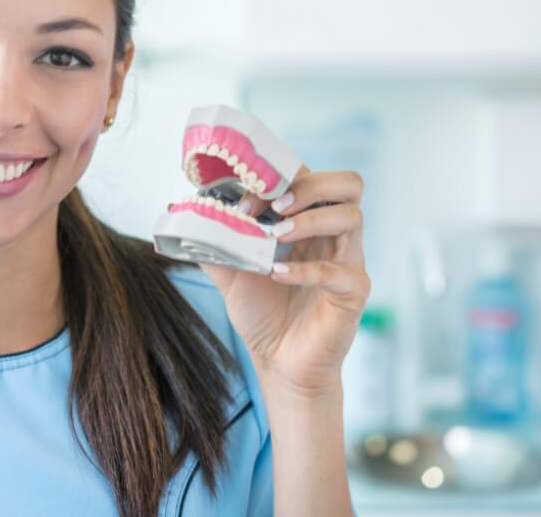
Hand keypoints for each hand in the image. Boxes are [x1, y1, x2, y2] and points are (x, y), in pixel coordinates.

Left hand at [199, 165, 370, 397]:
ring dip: (310, 219)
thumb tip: (187, 214)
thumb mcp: (230, 272)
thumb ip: (214, 243)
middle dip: (310, 185)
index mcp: (308, 222)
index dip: (277, 179)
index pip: (309, 177)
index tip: (245, 202)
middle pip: (347, 184)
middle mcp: (333, 235)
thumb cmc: (263, 314)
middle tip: (276, 207)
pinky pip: (341, 271)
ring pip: (352, 216)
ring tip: (278, 236)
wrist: (279, 362)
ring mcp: (348, 261)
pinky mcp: (353, 292)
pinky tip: (278, 275)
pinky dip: (307, 269)